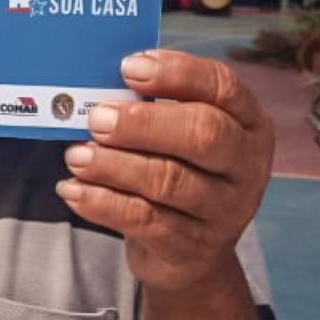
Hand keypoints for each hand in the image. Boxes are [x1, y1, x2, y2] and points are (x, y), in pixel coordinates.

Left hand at [56, 50, 273, 292]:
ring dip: (114, 165)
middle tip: (97, 119)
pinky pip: (144, 220)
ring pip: (169, 180)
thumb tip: (97, 86)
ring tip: (76, 156)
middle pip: (202, 133)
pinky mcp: (192, 246)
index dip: (177, 72)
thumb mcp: (178, 135)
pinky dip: (102, 202)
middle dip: (143, 122)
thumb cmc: (176, 170)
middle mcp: (245, 164)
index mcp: (246, 122)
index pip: (221, 86)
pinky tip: (73, 189)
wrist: (190, 252)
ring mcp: (224, 210)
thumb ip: (150, 107)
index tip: (129, 67)